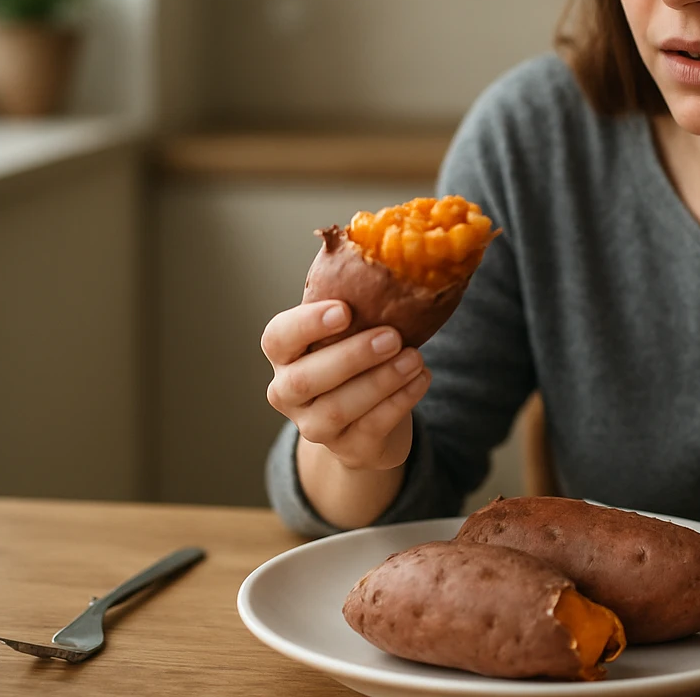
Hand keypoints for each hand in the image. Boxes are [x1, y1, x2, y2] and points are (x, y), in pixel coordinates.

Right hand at [261, 300, 431, 470]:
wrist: (368, 425)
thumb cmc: (357, 363)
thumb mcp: (347, 333)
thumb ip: (355, 303)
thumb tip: (386, 251)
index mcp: (284, 355)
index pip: (278, 338)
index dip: (307, 325)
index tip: (344, 310)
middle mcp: (288, 393)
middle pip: (305, 379)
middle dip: (351, 356)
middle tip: (392, 337)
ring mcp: (314, 426)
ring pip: (338, 408)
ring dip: (381, 381)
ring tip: (415, 358)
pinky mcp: (349, 449)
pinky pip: (371, 427)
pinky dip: (400, 401)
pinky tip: (421, 378)